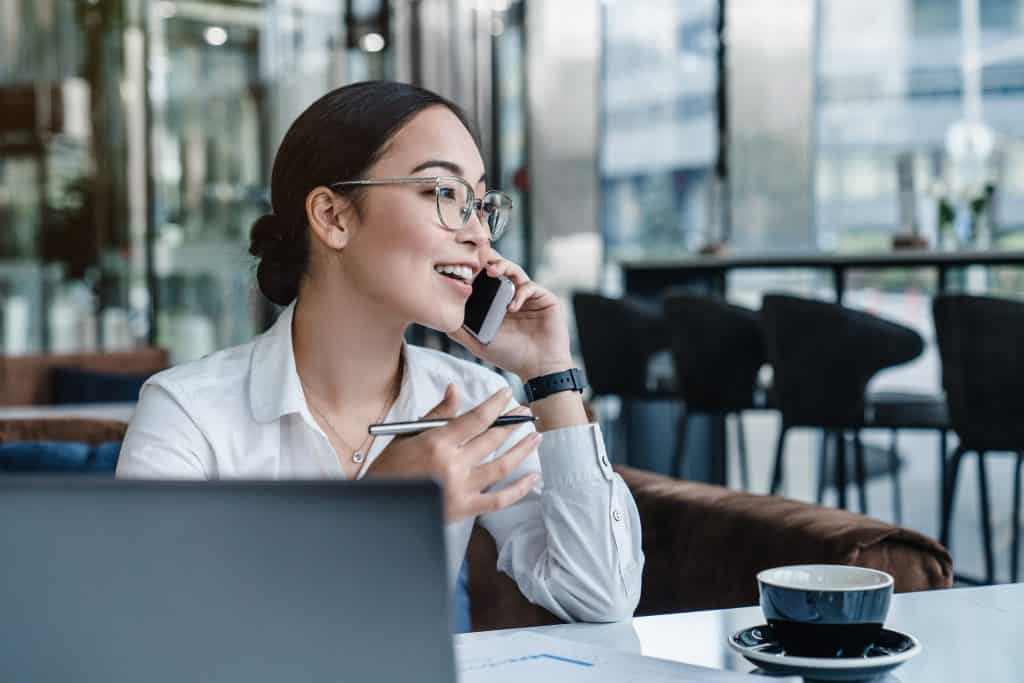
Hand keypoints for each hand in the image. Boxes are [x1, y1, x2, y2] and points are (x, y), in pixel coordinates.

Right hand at [364, 384, 540, 522]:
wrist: (379, 507)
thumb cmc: (390, 468)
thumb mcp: (408, 435)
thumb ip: (437, 415)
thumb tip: (456, 390)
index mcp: (437, 443)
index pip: (476, 418)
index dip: (495, 404)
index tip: (506, 394)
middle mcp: (452, 465)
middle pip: (492, 439)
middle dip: (512, 423)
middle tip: (524, 412)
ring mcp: (461, 489)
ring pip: (502, 466)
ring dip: (522, 450)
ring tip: (536, 436)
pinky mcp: (465, 509)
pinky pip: (499, 500)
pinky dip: (519, 489)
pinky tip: (533, 476)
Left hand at [447, 249, 572, 380]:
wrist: (539, 368)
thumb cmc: (510, 356)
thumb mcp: (478, 343)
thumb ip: (460, 331)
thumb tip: (439, 319)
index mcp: (496, 302)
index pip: (483, 278)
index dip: (474, 269)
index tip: (461, 266)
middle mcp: (512, 295)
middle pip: (499, 268)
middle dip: (488, 260)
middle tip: (477, 259)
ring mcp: (528, 296)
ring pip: (515, 270)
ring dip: (503, 267)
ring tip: (492, 272)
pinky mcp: (544, 298)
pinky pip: (530, 286)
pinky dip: (520, 292)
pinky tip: (512, 307)